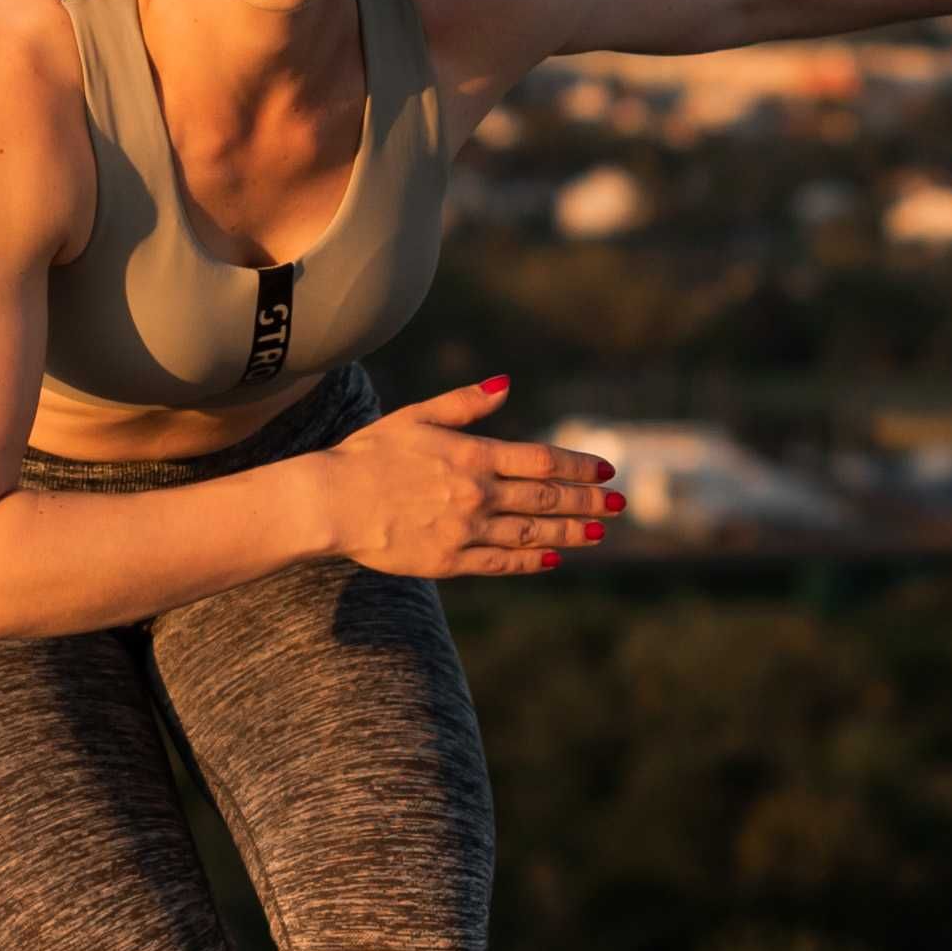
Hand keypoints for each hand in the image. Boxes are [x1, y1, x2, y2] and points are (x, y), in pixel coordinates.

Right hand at [312, 375, 618, 577]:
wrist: (331, 502)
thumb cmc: (370, 454)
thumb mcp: (416, 416)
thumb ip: (464, 403)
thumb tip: (506, 386)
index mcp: (471, 456)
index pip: (541, 461)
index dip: (578, 466)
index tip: (605, 470)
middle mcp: (475, 495)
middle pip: (545, 498)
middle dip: (587, 502)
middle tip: (620, 504)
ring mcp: (464, 532)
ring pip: (530, 533)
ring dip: (569, 533)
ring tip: (599, 534)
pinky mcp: (448, 562)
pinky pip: (500, 564)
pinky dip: (530, 561)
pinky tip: (554, 558)